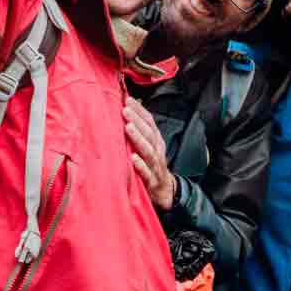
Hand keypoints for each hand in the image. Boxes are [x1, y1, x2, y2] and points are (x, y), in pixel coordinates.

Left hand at [124, 96, 175, 210]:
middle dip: (137, 120)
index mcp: (156, 141)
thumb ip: (140, 130)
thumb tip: (127, 108)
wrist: (165, 191)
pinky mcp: (152, 182)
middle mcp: (157, 151)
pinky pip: (147, 174)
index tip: (127, 99)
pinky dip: (140, 166)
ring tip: (128, 127)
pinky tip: (132, 159)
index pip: (150, 122)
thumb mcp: (149, 146)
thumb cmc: (152, 165)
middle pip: (149, 134)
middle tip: (125, 109)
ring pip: (148, 151)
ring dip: (138, 139)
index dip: (140, 110)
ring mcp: (156, 166)